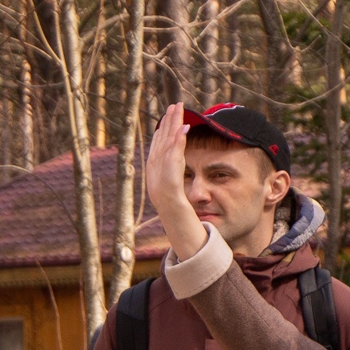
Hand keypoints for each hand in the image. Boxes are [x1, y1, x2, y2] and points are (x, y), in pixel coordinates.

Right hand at [144, 105, 209, 260]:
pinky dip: (177, 146)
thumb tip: (193, 181)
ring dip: (171, 129)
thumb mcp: (188, 201)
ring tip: (179, 112)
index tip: (172, 116)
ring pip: (164, 151)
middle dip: (167, 125)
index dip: (165, 132)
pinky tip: (183, 132)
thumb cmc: (191, 225)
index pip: (159, 151)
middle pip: (159, 146)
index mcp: (159, 182)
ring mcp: (161, 187)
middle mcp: (156, 182)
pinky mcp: (170, 192)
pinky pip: (172, 164)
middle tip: (176, 106)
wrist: (187, 243)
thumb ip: (188, 188)